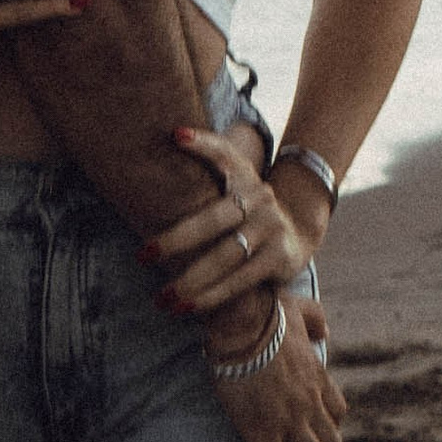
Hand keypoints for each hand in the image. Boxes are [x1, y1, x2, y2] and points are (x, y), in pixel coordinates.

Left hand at [145, 125, 316, 318]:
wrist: (298, 228)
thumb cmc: (246, 204)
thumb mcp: (233, 177)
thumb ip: (207, 159)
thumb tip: (173, 133)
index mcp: (243, 174)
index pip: (222, 153)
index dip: (201, 143)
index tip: (175, 136)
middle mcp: (259, 197)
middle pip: (213, 220)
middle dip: (176, 240)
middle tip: (143, 256)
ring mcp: (271, 228)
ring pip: (226, 257)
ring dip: (191, 281)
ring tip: (162, 297)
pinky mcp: (279, 258)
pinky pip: (240, 281)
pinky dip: (212, 297)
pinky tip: (187, 308)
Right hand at [208, 308, 345, 441]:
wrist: (240, 321)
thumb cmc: (263, 311)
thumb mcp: (297, 308)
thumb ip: (315, 318)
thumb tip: (326, 329)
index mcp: (316, 377)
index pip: (336, 412)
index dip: (331, 432)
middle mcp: (311, 404)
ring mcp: (291, 422)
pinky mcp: (265, 435)